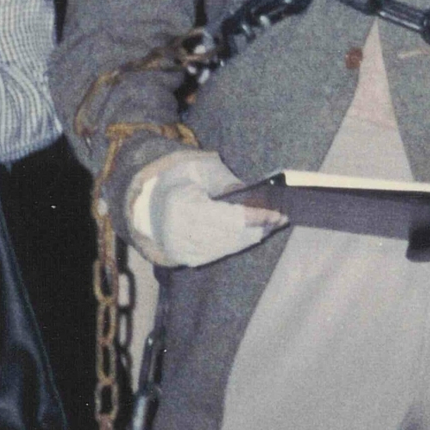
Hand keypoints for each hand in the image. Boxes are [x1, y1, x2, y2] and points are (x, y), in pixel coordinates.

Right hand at [127, 148, 283, 267]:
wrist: (149, 204)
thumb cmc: (180, 181)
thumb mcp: (201, 171)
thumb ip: (227, 182)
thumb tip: (258, 196)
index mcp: (181, 205)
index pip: (228, 216)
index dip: (255, 217)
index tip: (277, 213)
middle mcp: (179, 231)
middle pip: (230, 235)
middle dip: (259, 228)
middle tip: (281, 220)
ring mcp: (180, 248)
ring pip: (226, 247)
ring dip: (252, 238)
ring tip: (272, 226)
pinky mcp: (184, 258)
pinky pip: (218, 253)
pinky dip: (237, 245)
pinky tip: (253, 236)